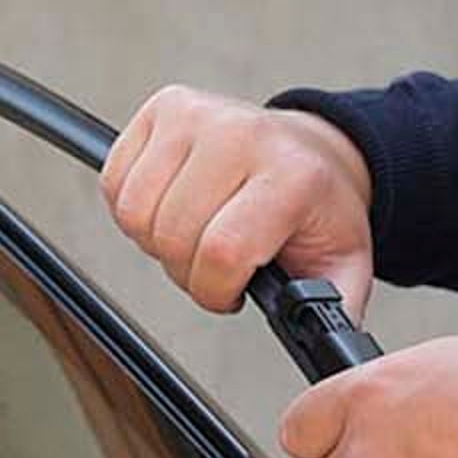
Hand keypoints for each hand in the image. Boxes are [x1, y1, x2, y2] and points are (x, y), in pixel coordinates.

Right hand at [100, 87, 375, 320]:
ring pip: (135, 213)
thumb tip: (326, 350)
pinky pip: (114, 182)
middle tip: (215, 265)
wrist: (312, 151)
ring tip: (195, 234)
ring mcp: (199, 115)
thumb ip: (329, 310)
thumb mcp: (343, 264)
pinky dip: (134, 210)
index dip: (215, 291)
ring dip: (157, 242)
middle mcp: (241, 135)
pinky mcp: (164, 107)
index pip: (221, 251)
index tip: (233, 294)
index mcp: (290, 176)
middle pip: (172, 236)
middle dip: (187, 272)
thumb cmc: (317, 209)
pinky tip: (172, 206)